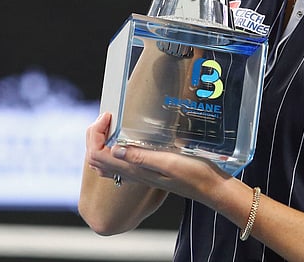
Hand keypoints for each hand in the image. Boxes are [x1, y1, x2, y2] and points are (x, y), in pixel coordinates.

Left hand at [85, 113, 230, 207]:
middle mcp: (132, 172)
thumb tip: (115, 149)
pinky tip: (126, 136)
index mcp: (134, 169)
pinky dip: (113, 146)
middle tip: (108, 118)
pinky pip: (119, 160)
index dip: (96, 133)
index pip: (97, 155)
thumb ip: (142, 158)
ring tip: (112, 124)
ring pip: (105, 160)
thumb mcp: (169, 162)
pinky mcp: (146, 169)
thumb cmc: (193, 174)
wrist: (209, 186)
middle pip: (96, 157)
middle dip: (95, 135)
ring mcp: (138, 172)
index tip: (108, 117)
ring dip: (102, 140)